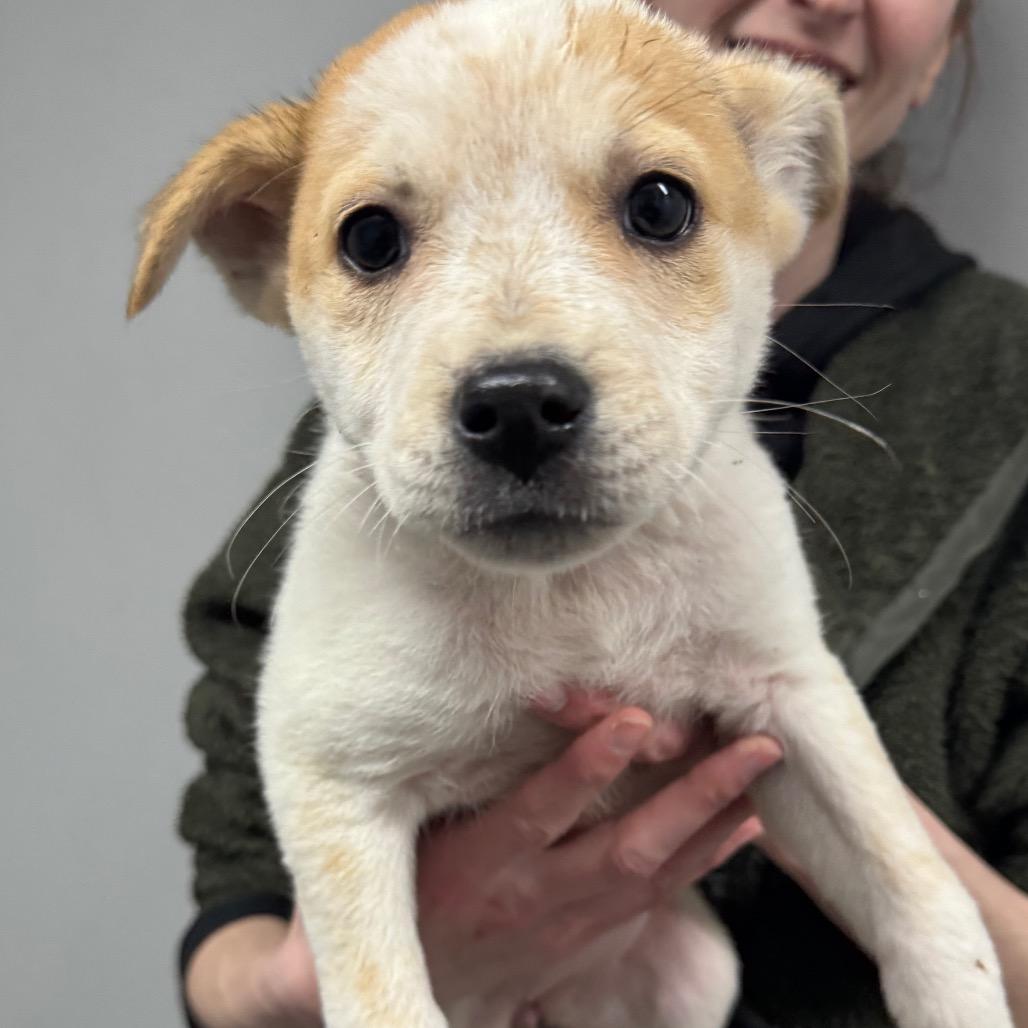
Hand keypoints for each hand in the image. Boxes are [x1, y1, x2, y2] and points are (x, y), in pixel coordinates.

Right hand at [186, 703, 781, 1026]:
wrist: (426, 995)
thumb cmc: (412, 891)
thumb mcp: (403, 845)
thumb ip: (433, 795)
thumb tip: (500, 707)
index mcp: (482, 864)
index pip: (539, 811)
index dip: (585, 766)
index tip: (629, 717)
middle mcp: (536, 895)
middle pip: (625, 846)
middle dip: (692, 795)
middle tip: (750, 747)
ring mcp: (575, 923)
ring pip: (658, 872)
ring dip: (715, 819)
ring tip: (762, 768)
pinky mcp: (598, 937)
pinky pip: (664, 898)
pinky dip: (708, 857)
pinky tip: (746, 822)